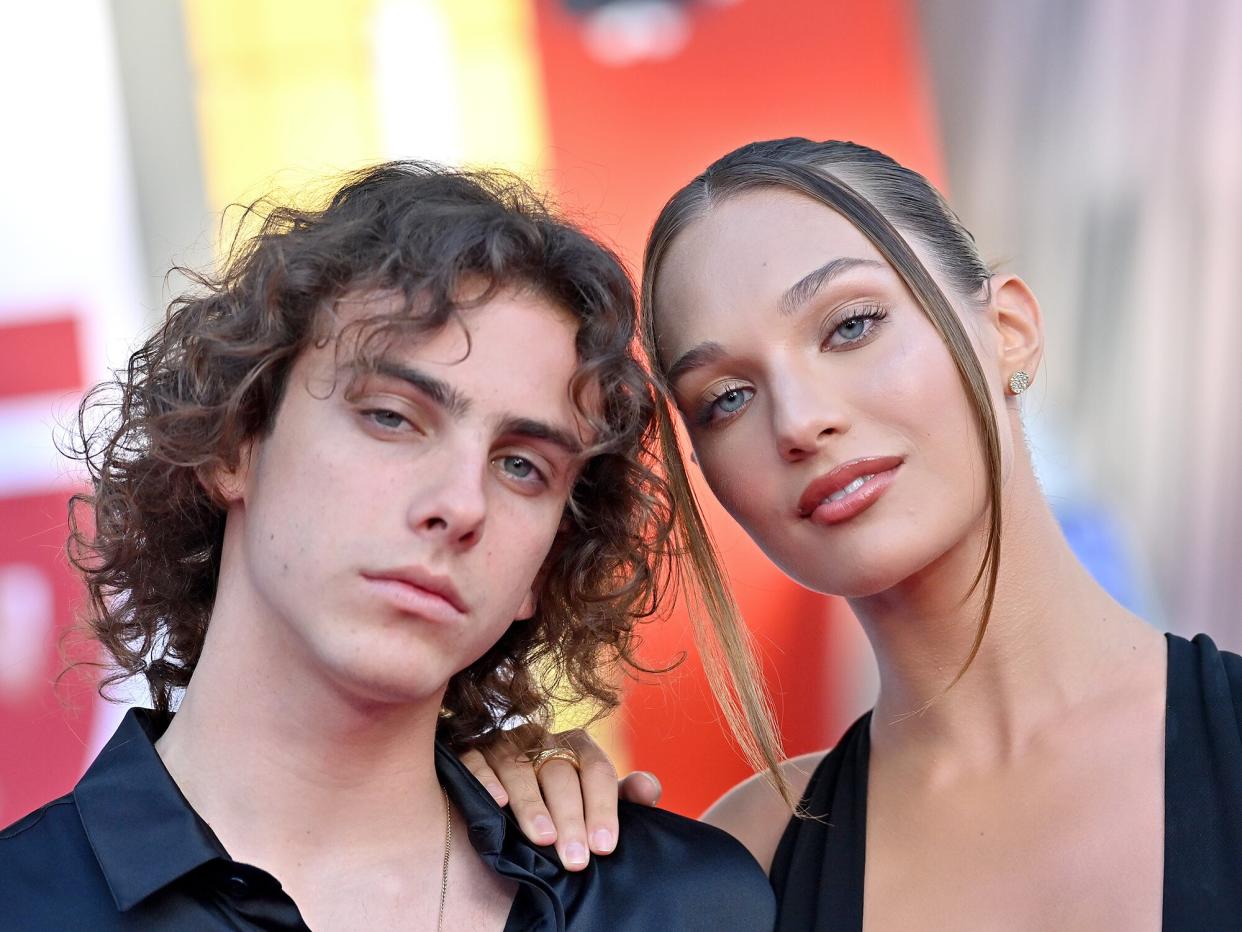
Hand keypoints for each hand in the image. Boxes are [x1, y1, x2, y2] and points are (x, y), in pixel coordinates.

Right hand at [460, 726, 661, 870]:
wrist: (503, 796)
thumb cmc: (558, 804)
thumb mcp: (593, 801)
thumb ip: (622, 798)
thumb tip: (648, 787)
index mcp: (576, 746)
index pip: (597, 770)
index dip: (602, 808)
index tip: (604, 846)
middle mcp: (541, 740)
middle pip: (559, 772)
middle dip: (570, 816)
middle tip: (575, 858)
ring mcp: (504, 743)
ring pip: (518, 766)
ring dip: (531, 804)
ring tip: (543, 839)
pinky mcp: (470, 752)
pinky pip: (475, 760)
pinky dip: (486, 780)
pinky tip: (496, 804)